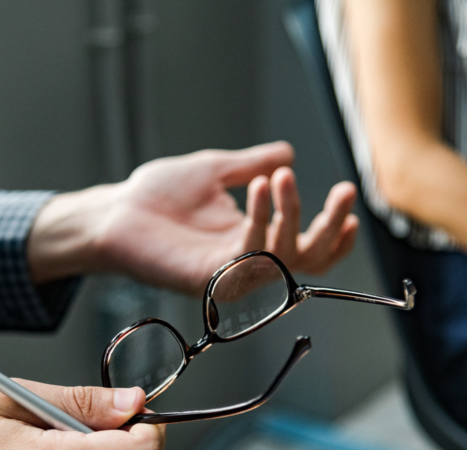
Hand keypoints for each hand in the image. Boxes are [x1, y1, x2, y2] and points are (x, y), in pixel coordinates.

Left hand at [28, 142, 358, 295]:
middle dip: (331, 227)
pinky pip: (249, 254)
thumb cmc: (156, 195)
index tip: (350, 204)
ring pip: (282, 256)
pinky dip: (261, 219)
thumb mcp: (215, 170)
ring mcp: (227, 274)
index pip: (305, 248)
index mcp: (251, 239)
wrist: (116, 210)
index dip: (334, 233)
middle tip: (344, 192)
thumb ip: (252, 165)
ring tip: (281, 176)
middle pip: (306, 259)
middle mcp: (245, 262)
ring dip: (291, 213)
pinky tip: (262, 185)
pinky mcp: (208, 279)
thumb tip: (287, 153)